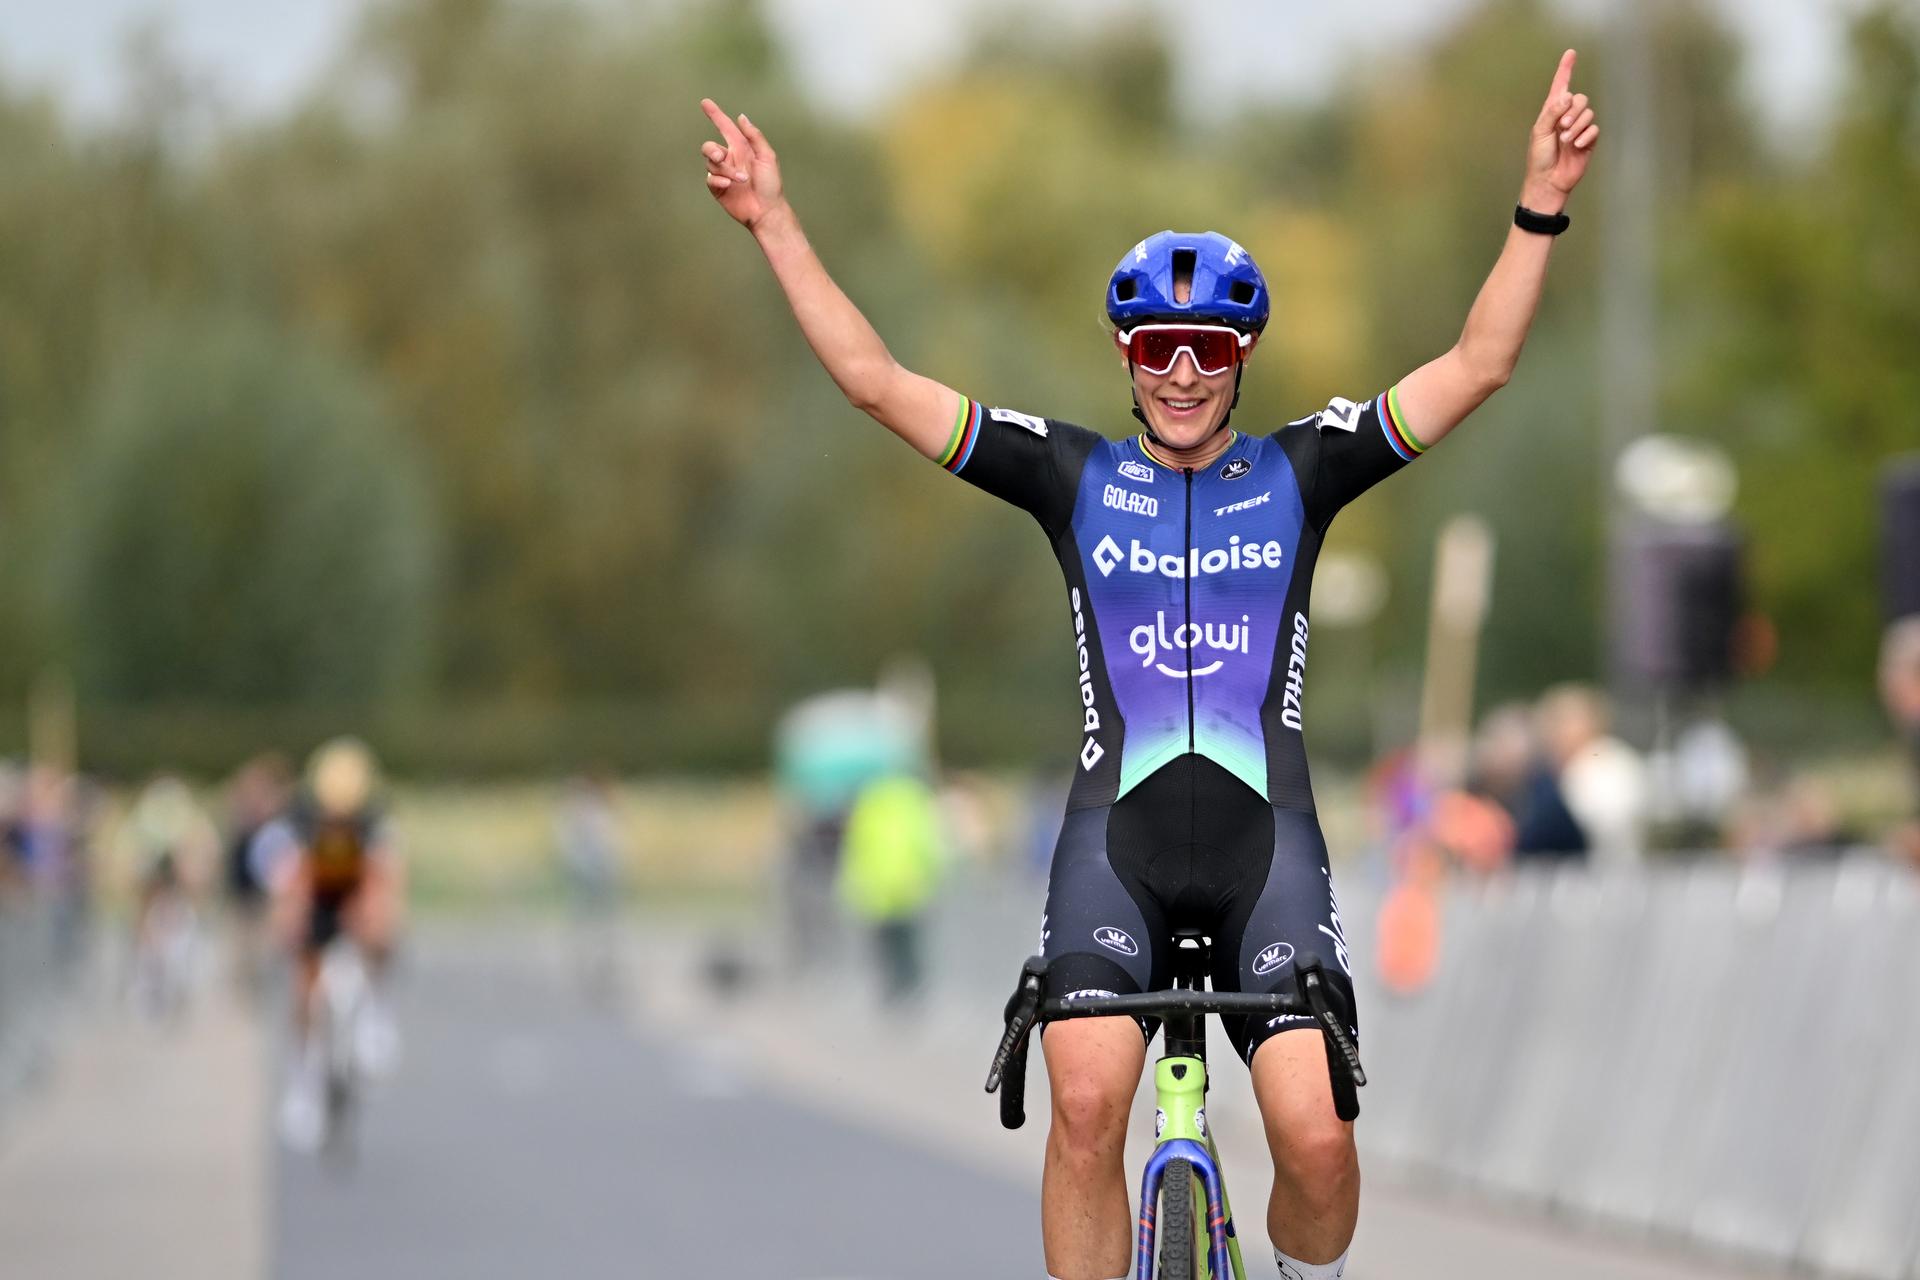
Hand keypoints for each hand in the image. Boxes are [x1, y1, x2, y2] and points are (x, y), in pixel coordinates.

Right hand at [699, 97, 784, 229]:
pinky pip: (710, 179)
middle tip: (721, 155)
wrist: (767, 210)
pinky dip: (718, 180)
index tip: (705, 103)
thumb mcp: (767, 157)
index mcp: (742, 148)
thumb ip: (754, 136)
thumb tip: (741, 118)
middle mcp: (730, 159)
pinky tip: (729, 184)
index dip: (715, 115)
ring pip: (711, 164)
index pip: (725, 127)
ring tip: (741, 179)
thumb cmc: (771, 185)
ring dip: (726, 170)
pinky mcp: (718, 188)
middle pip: (709, 147)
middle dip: (712, 150)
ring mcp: (723, 173)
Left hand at [1525, 50, 1598, 204]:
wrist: (1548, 180)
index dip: (1566, 69)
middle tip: (1562, 127)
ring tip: (1566, 140)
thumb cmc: (1539, 157)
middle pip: (1580, 99)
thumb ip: (1552, 112)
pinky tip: (1577, 145)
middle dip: (1573, 111)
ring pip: (1588, 113)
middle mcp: (1567, 116)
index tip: (1571, 53)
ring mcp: (1579, 128)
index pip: (1560, 86)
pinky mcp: (1588, 140)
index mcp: (1552, 111)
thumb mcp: (1540, 132)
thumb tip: (1568, 96)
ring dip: (1577, 126)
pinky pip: (1594, 129)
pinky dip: (1585, 136)